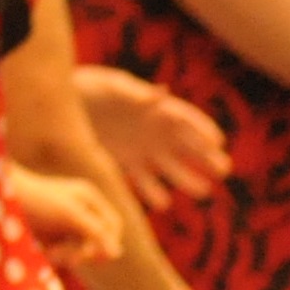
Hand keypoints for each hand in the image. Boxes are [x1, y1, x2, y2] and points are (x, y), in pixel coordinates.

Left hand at [7, 164, 122, 266]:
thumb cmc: (35, 200)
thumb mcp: (69, 214)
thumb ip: (95, 232)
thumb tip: (118, 254)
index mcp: (89, 199)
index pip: (113, 226)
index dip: (107, 243)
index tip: (91, 253)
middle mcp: (79, 210)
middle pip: (98, 242)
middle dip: (84, 251)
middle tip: (68, 258)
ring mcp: (64, 224)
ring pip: (79, 251)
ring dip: (67, 256)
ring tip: (51, 254)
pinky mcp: (48, 236)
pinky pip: (62, 254)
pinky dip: (55, 257)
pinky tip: (44, 254)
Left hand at [73, 65, 229, 210]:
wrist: (65, 105)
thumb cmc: (90, 86)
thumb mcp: (110, 85)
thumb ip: (134, 93)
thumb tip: (159, 95)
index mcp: (157, 108)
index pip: (187, 119)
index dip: (204, 129)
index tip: (218, 142)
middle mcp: (156, 130)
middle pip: (188, 145)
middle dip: (206, 157)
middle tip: (224, 170)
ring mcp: (143, 149)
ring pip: (171, 167)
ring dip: (187, 179)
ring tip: (202, 192)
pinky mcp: (126, 163)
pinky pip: (144, 180)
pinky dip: (153, 191)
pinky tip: (163, 203)